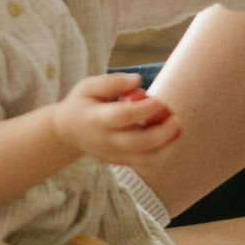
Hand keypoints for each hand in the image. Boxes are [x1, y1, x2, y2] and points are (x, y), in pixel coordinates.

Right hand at [48, 72, 181, 166]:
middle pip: (138, 143)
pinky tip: (170, 137)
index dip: (144, 110)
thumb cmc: (82, 104)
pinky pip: (147, 164)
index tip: (160, 101)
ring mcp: (115, 154)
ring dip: (168, 145)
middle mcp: (106, 140)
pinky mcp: (122, 162)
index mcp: (96, 119)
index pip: (123, 116)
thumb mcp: (89, 86)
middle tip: (175, 117)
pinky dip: (164, 152)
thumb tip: (137, 81)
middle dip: (162, 132)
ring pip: (146, 159)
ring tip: (177, 127)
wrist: (68, 133)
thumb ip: (112, 82)